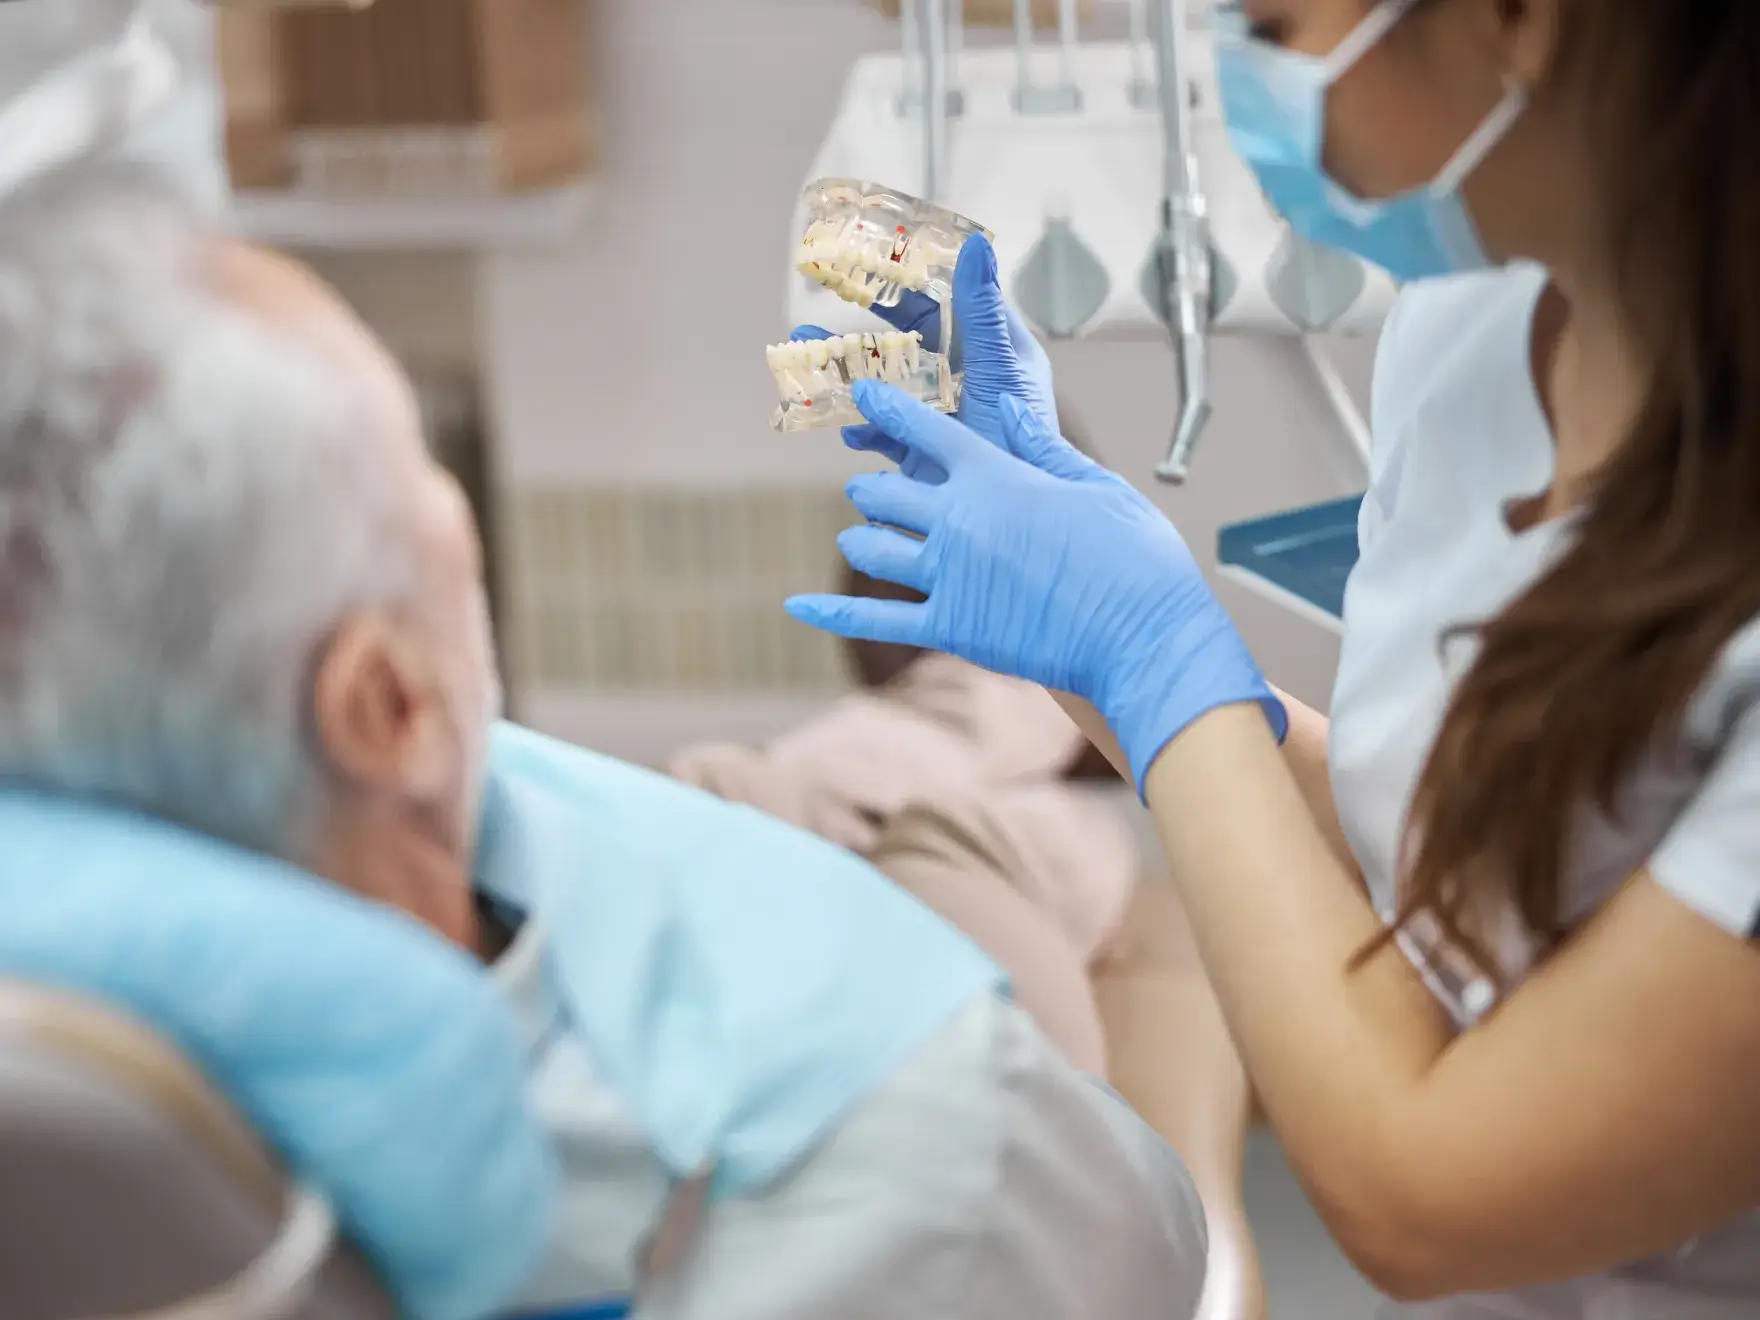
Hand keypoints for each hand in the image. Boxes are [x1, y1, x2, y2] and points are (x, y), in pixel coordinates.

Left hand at [786, 385, 1285, 789]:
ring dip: (861, 541)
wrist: (1144, 637)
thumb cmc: (1136, 560)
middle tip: (866, 491)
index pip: (928, 433)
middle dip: (873, 492)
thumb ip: (1045, 449)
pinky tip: (794, 607)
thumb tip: (1012, 412)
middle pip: (887, 495)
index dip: (891, 411)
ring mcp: (949, 575)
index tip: (864, 397)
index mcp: (998, 476)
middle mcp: (961, 520)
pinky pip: (874, 618)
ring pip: (873, 550)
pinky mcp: (951, 628)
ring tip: (857, 538)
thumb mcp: (1098, 486)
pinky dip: (830, 613)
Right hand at [793, 232, 1058, 480]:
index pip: (941, 298)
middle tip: (817, 297)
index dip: (904, 276)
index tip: (864, 252)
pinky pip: (882, 434)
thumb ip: (982, 311)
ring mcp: (938, 416)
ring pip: (883, 384)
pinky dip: (862, 430)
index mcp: (988, 347)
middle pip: (902, 339)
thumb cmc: (1023, 439)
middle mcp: (961, 377)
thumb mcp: (999, 369)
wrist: (1017, 523)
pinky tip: (849, 432)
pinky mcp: (921, 453)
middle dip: (859, 323)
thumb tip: (976, 245)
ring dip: (845, 373)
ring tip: (805, 360)